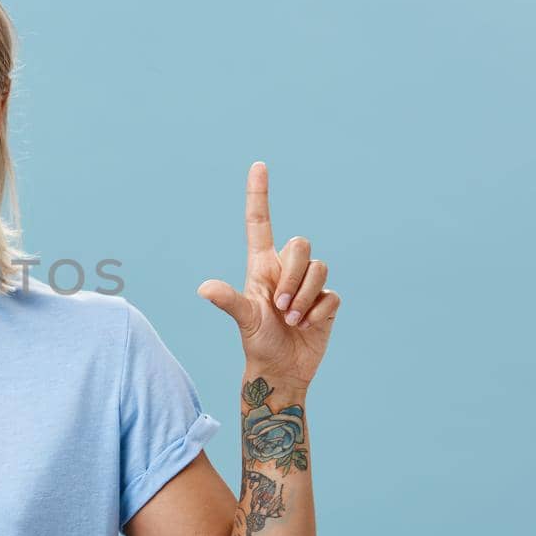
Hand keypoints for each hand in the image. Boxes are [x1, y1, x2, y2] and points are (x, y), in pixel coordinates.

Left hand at [196, 161, 339, 387]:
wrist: (282, 370)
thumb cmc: (258, 343)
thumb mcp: (244, 320)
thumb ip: (229, 301)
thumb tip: (203, 288)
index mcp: (261, 266)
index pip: (260, 222)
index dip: (259, 194)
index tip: (259, 165)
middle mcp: (286, 270)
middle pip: (301, 245)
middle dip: (293, 275)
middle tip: (280, 306)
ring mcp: (308, 285)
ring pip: (319, 268)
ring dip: (304, 297)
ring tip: (291, 319)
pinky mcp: (326, 301)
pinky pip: (331, 294)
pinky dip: (319, 311)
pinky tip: (307, 325)